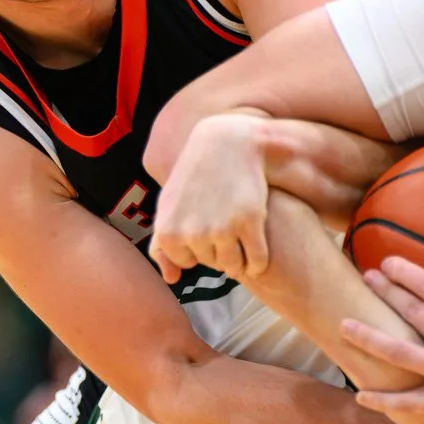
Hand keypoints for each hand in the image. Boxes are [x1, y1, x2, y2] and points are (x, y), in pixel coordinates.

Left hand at [148, 113, 271, 283]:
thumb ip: (163, 244)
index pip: (187, 262)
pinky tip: (259, 248)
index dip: (197, 246)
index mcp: (169, 232)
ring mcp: (221, 230)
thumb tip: (171, 280)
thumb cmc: (196, 176)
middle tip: (225, 222)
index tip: (205, 225)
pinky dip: (259, 261)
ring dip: (240, 258)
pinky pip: (257, 261)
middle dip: (219, 250)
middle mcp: (192, 235)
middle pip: (212, 264)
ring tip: (241, 236)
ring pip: (234, 266)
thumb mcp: (169, 205)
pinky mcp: (249, 223)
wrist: (228, 144)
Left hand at [340, 234, 423, 423]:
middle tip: (363, 280)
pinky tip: (360, 395)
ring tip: (343, 327)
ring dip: (368, 339)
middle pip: (410, 314)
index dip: (405, 273)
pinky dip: (383, 401)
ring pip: (398, 354)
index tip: (386, 263)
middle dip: (384, 294)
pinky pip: (409, 404)